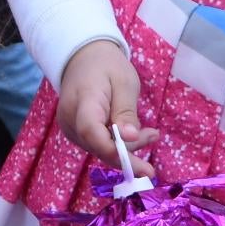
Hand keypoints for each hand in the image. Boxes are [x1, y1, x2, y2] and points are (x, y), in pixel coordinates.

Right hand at [55, 39, 145, 166]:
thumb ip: (126, 111)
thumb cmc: (106, 66)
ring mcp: (70, 128)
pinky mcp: (75, 132)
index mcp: (83, 101)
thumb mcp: (124, 82)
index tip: (144, 167)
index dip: (116, 152)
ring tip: (150, 133)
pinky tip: (133, 132)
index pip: (93, 133)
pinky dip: (117, 142)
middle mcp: (70, 120)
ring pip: (100, 149)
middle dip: (129, 151)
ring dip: (126, 147)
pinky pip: (98, 144)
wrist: (84, 57)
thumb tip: (129, 138)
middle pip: (99, 147)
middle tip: (154, 136)